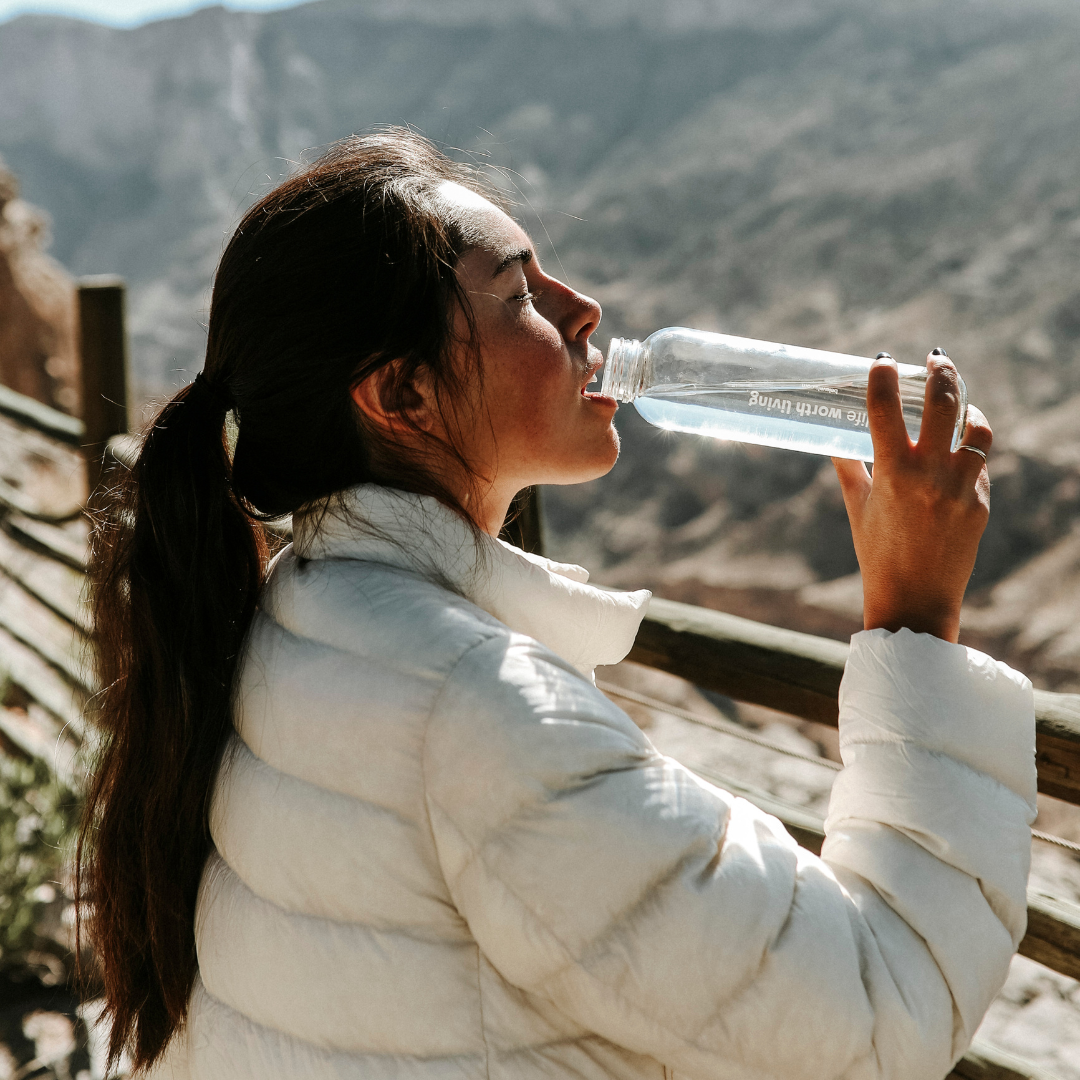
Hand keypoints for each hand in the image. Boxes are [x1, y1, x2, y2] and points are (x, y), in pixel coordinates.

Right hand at [832, 352, 991, 642]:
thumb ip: (849, 469)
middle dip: (942, 372)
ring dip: (968, 408)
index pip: (885, 408)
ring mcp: (962, 488)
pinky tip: (958, 451)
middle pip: (945, 403)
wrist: (915, 600)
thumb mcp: (857, 508)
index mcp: (892, 473)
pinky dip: (970, 451)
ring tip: (960, 400)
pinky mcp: (981, 503)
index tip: (882, 360)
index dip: (883, 377)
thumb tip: (836, 440)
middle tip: (936, 359)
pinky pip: (980, 464)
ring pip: (977, 429)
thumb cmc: (876, 554)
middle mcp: (931, 475)